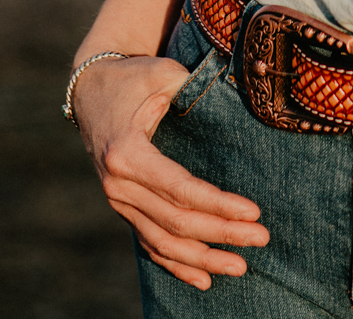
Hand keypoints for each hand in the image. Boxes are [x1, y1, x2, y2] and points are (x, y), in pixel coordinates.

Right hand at [73, 54, 269, 290]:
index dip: (218, 204)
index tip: (254, 213)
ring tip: (241, 266)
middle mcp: (119, 185)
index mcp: (127, 154)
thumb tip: (239, 101)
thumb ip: (193, 90)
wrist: (90, 88)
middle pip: (175, 222)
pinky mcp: (124, 208)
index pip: (180, 189)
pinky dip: (176, 265)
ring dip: (203, 258)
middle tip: (262, 239)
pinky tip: (204, 279)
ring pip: (163, 242)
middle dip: (222, 233)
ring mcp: (118, 201)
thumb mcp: (162, 74)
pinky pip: (150, 245)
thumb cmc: (134, 77)